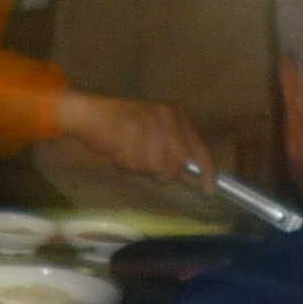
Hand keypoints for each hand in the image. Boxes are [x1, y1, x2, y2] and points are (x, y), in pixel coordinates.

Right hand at [57, 93, 214, 185]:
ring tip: (129, 150)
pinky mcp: (130, 134)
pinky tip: (120, 149)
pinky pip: (136, 165)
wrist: (93, 113)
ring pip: (157, 166)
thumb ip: (176, 152)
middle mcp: (166, 117)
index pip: (200, 147)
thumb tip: (194, 177)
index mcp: (177, 115)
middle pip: (178, 163)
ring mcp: (149, 125)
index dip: (207, 171)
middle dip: (164, 170)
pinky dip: (127, 164)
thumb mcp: (157, 131)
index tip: (210, 190)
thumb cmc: (125, 125)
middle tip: (145, 161)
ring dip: (142, 167)